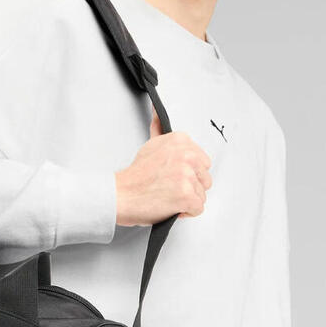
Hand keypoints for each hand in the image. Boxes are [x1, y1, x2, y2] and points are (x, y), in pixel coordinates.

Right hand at [114, 108, 212, 225]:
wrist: (120, 195)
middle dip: (190, 186)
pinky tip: (170, 205)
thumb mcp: (149, 146)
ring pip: (202, 195)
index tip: (172, 174)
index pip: (202, 161)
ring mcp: (187, 176)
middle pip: (205, 178)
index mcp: (180, 140)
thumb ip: (159, 130)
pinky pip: (198, 208)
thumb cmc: (134, 177)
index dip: (188, 172)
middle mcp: (186, 155)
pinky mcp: (187, 195)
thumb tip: (157, 114)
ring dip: (186, 200)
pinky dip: (185, 212)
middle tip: (169, 187)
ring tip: (167, 196)